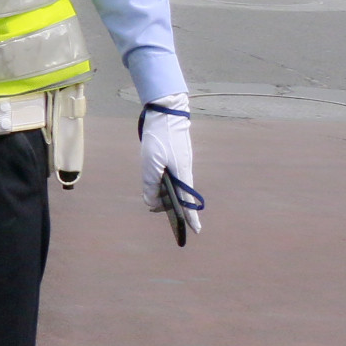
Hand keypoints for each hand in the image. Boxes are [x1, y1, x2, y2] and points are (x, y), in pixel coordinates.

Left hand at [138, 97, 201, 234]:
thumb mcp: (150, 163)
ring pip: (173, 185)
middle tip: (155, 210)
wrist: (167, 115)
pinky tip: (156, 183)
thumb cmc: (160, 139)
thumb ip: (150, 184)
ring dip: (164, 193)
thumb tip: (151, 202)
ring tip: (152, 199)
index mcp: (182, 175)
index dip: (192, 216)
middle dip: (169, 205)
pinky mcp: (176, 158)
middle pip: (179, 195)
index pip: (188, 201)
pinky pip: (171, 176)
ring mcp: (181, 164)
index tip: (196, 230)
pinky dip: (164, 183)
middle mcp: (184, 171)